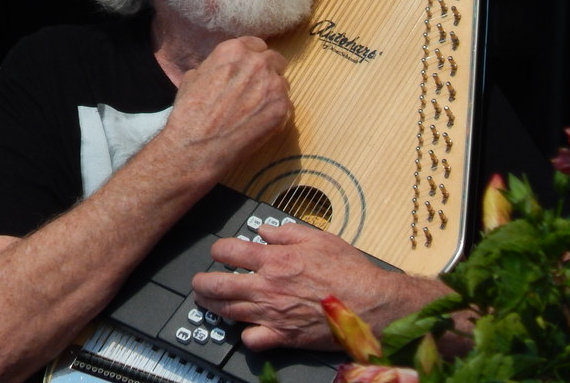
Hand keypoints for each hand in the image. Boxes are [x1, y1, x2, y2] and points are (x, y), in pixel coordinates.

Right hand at [162, 37, 291, 178]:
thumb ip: (216, 66)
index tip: (250, 69)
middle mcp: (258, 63)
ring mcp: (273, 85)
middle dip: (268, 72)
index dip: (253, 58)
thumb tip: (223, 68)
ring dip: (272, 93)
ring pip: (283, 83)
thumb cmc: (190, 112)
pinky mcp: (282, 108)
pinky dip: (275, 113)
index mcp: (235, 50)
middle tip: (256, 89)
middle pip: (275, 60)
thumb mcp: (194, 76)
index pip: (257, 45)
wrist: (197, 145)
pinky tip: (259, 123)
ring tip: (255, 110)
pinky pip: (286, 106)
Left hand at [191, 221, 389, 351]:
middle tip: (199, 283)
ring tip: (208, 303)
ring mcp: (272, 314)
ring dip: (212, 307)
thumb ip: (287, 232)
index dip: (219, 250)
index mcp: (275, 259)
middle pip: (218, 285)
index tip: (219, 252)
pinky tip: (246, 328)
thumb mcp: (318, 237)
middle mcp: (268, 287)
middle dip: (202, 283)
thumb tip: (265, 230)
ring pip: (228, 312)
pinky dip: (245, 335)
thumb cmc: (349, 271)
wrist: (370, 304)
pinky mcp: (283, 336)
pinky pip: (252, 340)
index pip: (229, 252)